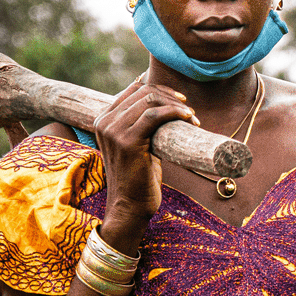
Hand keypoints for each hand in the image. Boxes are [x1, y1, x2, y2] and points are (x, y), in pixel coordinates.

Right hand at [94, 74, 196, 250]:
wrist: (129, 206)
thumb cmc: (138, 177)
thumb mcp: (136, 144)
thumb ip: (140, 124)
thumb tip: (163, 101)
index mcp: (103, 119)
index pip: (134, 89)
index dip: (161, 90)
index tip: (180, 100)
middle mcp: (104, 121)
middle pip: (144, 92)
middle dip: (171, 98)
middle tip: (189, 112)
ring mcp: (113, 131)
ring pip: (150, 100)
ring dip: (176, 106)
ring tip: (192, 118)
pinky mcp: (127, 141)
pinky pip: (154, 115)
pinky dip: (174, 112)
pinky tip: (188, 119)